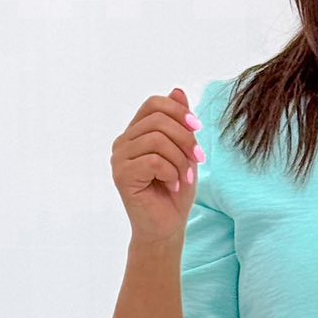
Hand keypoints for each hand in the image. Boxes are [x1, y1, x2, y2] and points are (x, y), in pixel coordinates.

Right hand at [111, 88, 206, 242]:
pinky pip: (153, 160)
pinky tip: (173, 185)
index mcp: (137, 132)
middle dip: (186, 139)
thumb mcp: (185, 153)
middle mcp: (124, 141)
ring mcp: (119, 158)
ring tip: (184, 177)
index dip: (179, 111)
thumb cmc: (176, 191)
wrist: (166, 227)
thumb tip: (177, 89)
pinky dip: (171, 172)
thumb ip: (181, 124)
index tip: (198, 130)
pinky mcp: (121, 175)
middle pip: (158, 119)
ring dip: (180, 159)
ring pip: (157, 139)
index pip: (154, 103)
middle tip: (198, 161)